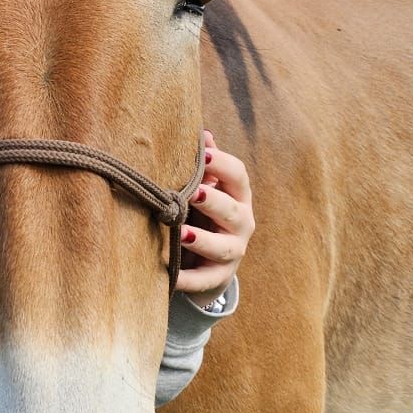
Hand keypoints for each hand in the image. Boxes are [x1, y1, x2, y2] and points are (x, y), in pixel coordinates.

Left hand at [177, 129, 253, 303]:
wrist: (206, 260)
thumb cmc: (202, 211)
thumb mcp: (205, 187)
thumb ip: (204, 163)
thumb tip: (201, 133)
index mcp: (237, 195)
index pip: (239, 176)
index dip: (223, 165)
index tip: (204, 156)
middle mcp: (241, 223)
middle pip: (233, 211)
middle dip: (214, 201)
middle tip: (192, 193)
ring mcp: (233, 251)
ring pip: (224, 247)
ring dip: (203, 240)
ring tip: (180, 233)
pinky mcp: (218, 277)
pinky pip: (206, 280)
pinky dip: (189, 279)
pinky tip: (171, 276)